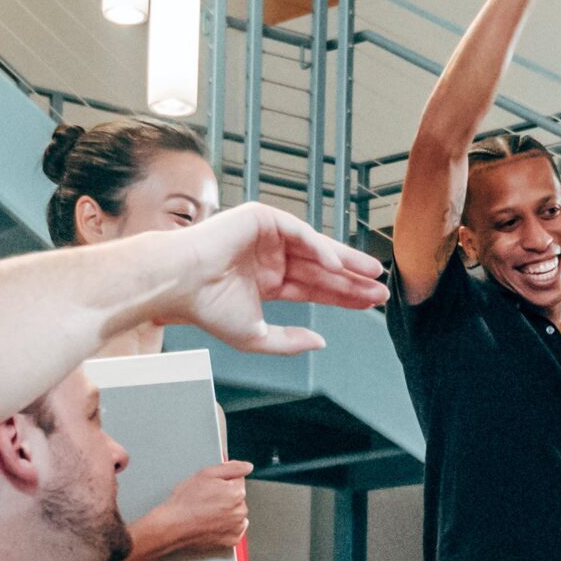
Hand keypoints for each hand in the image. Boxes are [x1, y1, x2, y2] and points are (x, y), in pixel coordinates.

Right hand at [140, 460, 251, 552]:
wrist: (172, 526)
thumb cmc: (185, 501)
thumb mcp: (206, 474)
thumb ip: (231, 468)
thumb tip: (247, 467)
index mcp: (237, 493)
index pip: (238, 481)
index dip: (222, 482)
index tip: (210, 487)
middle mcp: (240, 511)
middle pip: (237, 498)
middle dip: (225, 497)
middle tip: (205, 500)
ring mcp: (236, 528)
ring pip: (235, 514)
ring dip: (226, 512)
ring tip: (206, 513)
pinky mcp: (230, 541)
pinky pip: (233, 531)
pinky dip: (225, 528)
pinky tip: (211, 524)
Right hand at [158, 204, 388, 354]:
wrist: (179, 285)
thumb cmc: (206, 308)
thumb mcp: (256, 335)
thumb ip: (289, 340)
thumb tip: (320, 342)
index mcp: (268, 280)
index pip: (314, 287)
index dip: (343, 295)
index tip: (370, 303)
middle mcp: (271, 257)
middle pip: (321, 268)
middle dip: (352, 279)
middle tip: (381, 289)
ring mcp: (267, 236)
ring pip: (316, 249)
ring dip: (345, 261)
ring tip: (372, 274)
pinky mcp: (262, 218)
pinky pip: (299, 232)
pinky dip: (320, 248)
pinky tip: (338, 265)